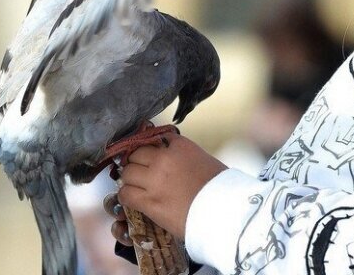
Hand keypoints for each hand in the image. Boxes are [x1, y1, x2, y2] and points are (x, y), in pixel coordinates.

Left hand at [107, 133, 225, 239]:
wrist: (227, 216)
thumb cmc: (223, 190)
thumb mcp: (205, 162)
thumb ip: (183, 156)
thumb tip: (170, 157)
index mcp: (180, 146)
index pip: (155, 138)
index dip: (151, 149)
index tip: (150, 156)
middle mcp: (164, 159)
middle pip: (136, 154)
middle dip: (137, 163)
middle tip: (141, 172)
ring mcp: (154, 180)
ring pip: (127, 172)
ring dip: (130, 179)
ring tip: (136, 186)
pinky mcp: (149, 201)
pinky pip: (126, 193)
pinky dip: (126, 195)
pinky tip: (130, 198)